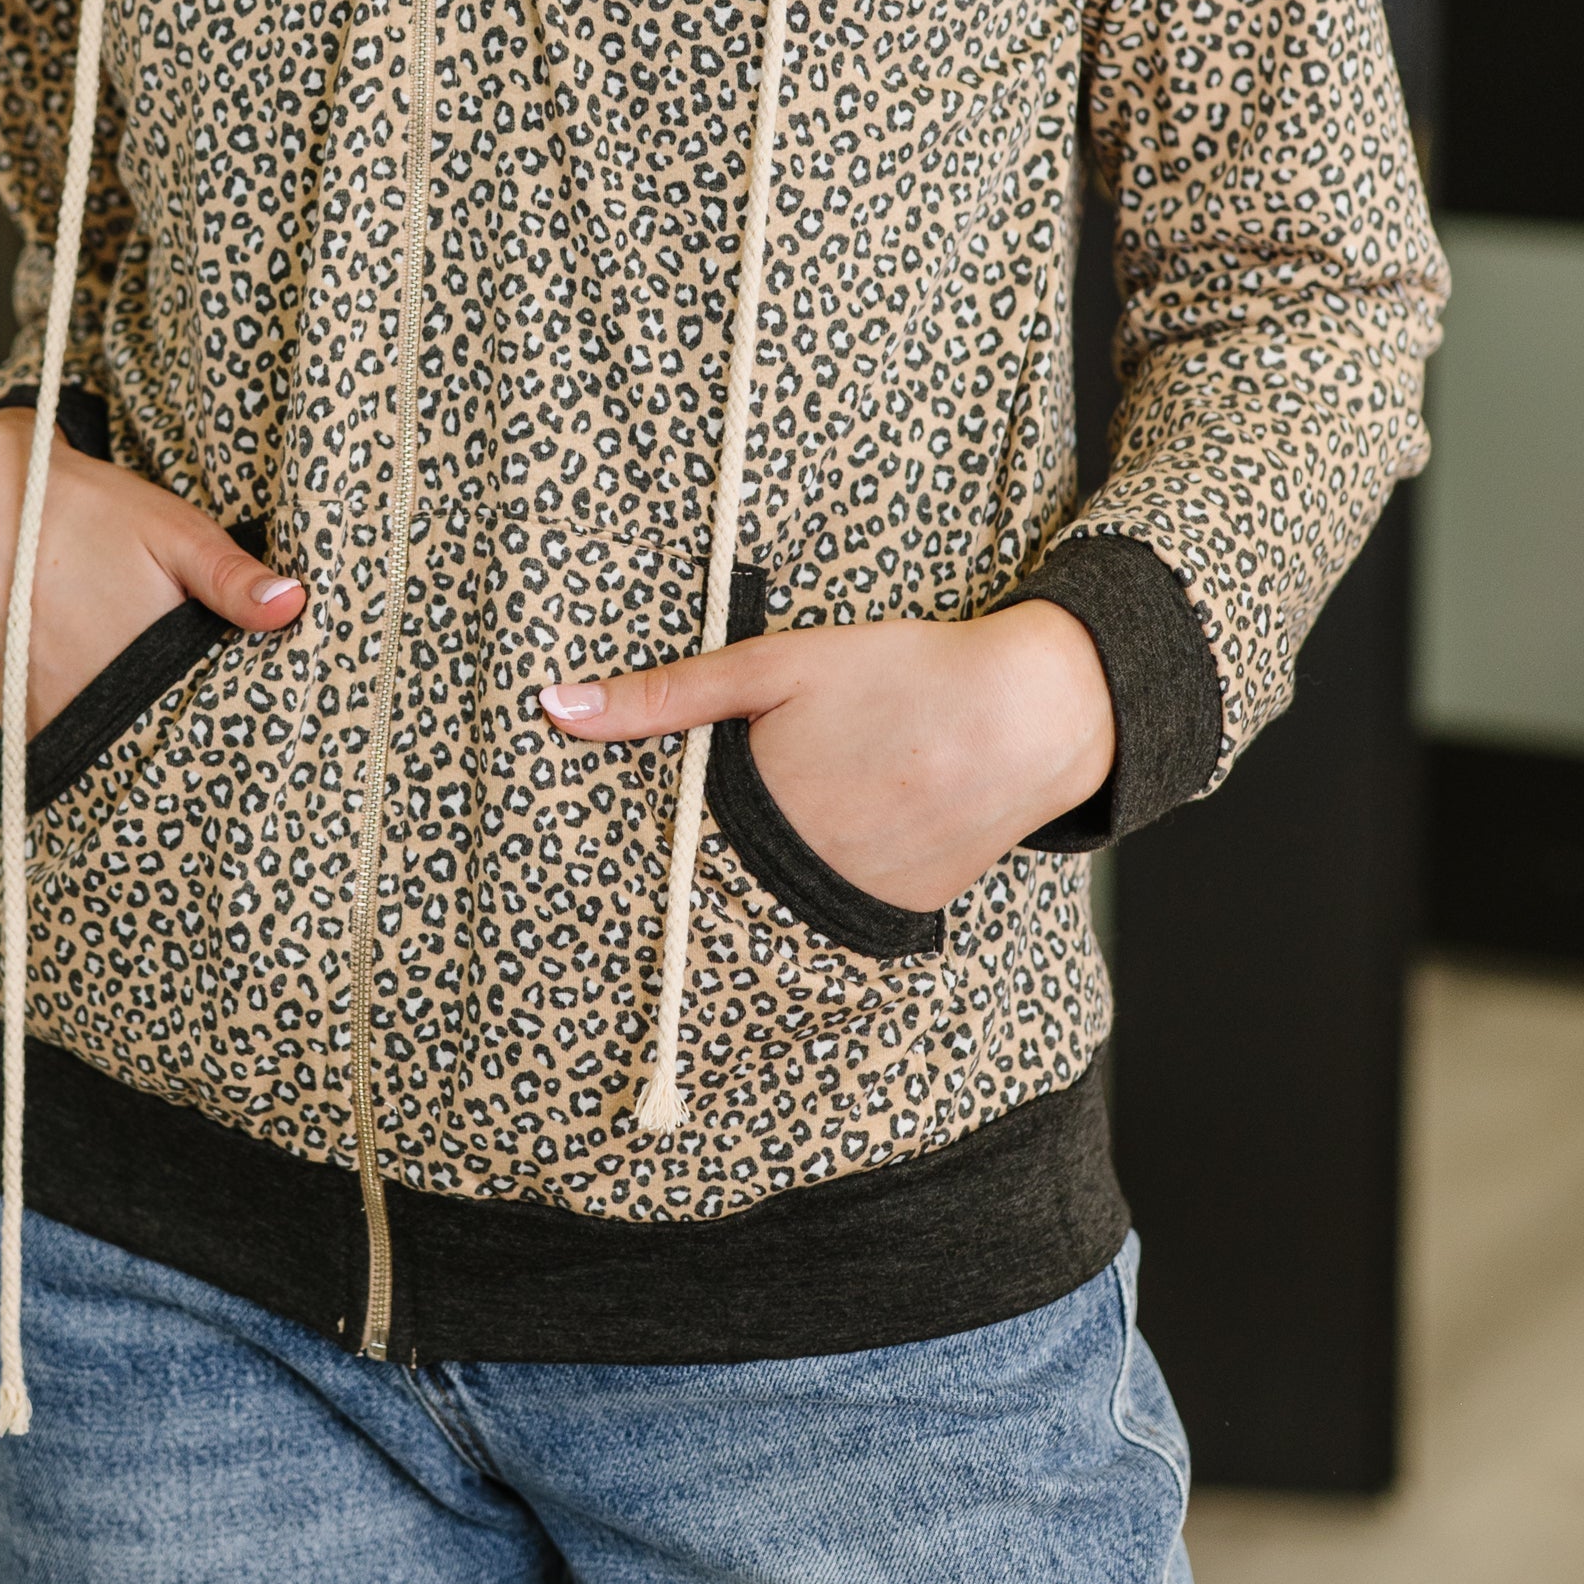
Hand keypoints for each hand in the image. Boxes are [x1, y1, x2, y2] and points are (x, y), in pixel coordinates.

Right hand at [0, 409, 305, 734]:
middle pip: (165, 745)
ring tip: (175, 709)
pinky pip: (77, 748)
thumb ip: (230, 575)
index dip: (238, 720)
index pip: (212, 723)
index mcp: (144, 664)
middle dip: (197, 736)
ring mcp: (53, 722)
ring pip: (120, 754)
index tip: (267, 716)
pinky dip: (103, 740)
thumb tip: (294, 606)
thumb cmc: (83, 514)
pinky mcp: (23, 725)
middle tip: (228, 718)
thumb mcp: (171, 530)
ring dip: (147, 739)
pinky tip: (126, 708)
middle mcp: (95, 706)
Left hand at [540, 603, 1114, 915]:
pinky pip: (838, 906)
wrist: (1028, 715)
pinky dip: (829, 875)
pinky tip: (854, 824)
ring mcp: (855, 908)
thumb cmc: (899, 677)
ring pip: (780, 901)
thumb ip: (662, 695)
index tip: (612, 862)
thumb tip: (555, 707)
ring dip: (771, 872)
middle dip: (710, 861)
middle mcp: (798, 882)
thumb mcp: (772, 666)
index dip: (642, 854)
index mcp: (754, 820)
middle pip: (721, 886)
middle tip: (735, 821)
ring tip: (811, 811)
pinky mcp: (903, 916)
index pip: (666, 861)